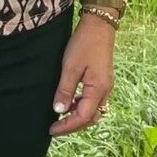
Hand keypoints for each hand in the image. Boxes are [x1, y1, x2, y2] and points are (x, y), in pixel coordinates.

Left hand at [49, 14, 115, 136]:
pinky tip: (69, 103)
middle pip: (90, 118)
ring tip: (60, 118)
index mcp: (98, 89)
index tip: (51, 130)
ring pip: (92, 111)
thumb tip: (59, 111)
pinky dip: (80, 106)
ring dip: (77, 117)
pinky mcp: (102, 80)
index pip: (83, 117)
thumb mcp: (70, 67)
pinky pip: (92, 101)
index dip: (67, 126)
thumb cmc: (84, 43)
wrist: (99, 26)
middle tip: (55, 128)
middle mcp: (105, 91)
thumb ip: (65, 90)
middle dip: (73, 126)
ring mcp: (105, 86)